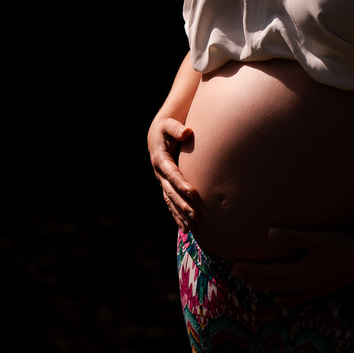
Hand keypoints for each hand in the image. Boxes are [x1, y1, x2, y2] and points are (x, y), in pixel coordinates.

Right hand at [147, 114, 197, 230]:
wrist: (156, 136)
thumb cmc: (166, 129)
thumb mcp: (169, 125)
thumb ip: (177, 128)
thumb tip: (187, 132)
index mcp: (160, 159)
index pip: (172, 174)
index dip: (181, 184)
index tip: (194, 193)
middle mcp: (159, 173)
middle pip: (171, 192)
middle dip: (183, 204)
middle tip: (196, 215)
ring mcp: (162, 181)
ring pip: (170, 200)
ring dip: (180, 213)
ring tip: (192, 226)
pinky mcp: (165, 186)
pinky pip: (170, 203)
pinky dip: (177, 215)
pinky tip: (186, 227)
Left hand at [229, 228, 353, 306]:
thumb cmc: (341, 244)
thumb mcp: (316, 238)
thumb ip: (292, 236)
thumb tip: (270, 233)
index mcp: (299, 271)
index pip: (267, 272)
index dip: (250, 270)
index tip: (234, 266)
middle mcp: (303, 283)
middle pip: (271, 283)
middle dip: (251, 278)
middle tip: (234, 274)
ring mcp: (312, 289)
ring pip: (282, 291)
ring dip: (264, 287)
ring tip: (249, 284)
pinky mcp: (321, 290)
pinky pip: (298, 298)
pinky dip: (286, 299)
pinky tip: (279, 299)